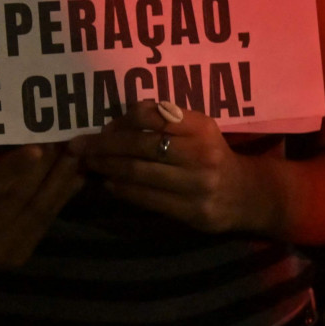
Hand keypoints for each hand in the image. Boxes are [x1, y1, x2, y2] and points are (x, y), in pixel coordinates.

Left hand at [68, 100, 265, 233]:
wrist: (246, 195)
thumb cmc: (212, 157)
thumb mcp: (198, 131)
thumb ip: (166, 122)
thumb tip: (115, 124)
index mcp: (202, 127)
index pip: (152, 114)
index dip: (121, 120)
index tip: (103, 126)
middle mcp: (201, 153)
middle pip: (141, 144)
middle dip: (103, 145)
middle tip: (79, 146)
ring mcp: (197, 184)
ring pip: (138, 172)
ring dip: (107, 168)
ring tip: (90, 165)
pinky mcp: (191, 211)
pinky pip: (146, 198)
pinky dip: (121, 190)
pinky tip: (109, 185)